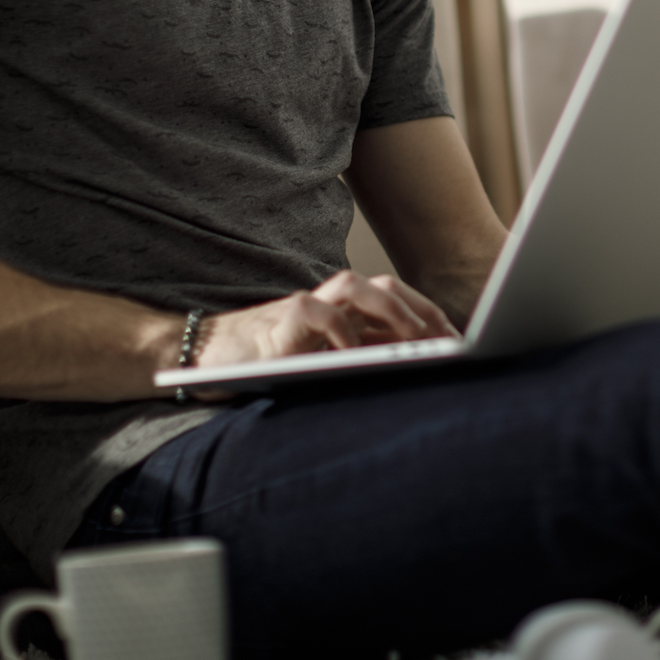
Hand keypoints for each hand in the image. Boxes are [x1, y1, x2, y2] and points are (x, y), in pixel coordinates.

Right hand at [195, 270, 460, 376]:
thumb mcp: (322, 366)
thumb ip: (358, 360)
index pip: (398, 303)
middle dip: (421, 310)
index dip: (430, 318)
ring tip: (413, 337)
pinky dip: (341, 330)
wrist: (202, 357)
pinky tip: (355, 353)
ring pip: (357, 287)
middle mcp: (330, 305)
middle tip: (447, 341)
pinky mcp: (282, 319)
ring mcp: (306, 307)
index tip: (458, 342)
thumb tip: (412, 371)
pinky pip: (318, 312)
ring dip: (390, 308)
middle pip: (386, 288)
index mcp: (345, 316)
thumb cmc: (265, 367)